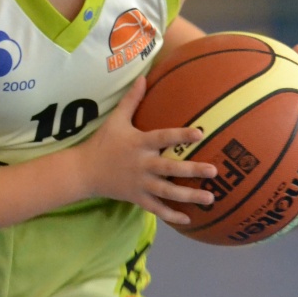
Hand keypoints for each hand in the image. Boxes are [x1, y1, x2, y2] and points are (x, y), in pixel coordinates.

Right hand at [76, 76, 218, 225]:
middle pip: (170, 169)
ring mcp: (140, 184)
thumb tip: (143, 77)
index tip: (200, 134)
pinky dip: (172, 215)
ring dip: (189, 196)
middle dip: (192, 171)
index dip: (180, 136)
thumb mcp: (115, 120)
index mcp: (139, 144)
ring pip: (168, 192)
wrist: (83, 171)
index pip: (162, 138)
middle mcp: (142, 165)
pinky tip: (189, 219)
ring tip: (210, 197)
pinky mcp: (137, 198)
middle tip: (214, 171)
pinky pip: (156, 208)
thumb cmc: (103, 143)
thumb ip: (131, 100)